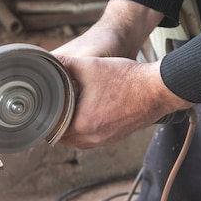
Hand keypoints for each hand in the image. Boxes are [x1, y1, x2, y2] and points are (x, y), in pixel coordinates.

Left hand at [54, 55, 192, 147]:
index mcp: (83, 124)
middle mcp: (94, 137)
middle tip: (52, 110)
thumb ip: (65, 64)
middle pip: (65, 138)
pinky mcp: (116, 137)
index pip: (53, 130)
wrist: (157, 88)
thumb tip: (48, 60)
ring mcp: (106, 140)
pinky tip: (86, 115)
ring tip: (67, 113)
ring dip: (71, 129)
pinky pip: (93, 140)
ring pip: (79, 141)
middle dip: (58, 125)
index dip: (46, 120)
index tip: (43, 110)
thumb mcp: (90, 66)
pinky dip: (86, 130)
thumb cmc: (126, 78)